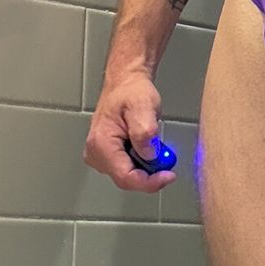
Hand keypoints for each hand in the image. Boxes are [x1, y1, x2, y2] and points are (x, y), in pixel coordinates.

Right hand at [83, 68, 176, 192]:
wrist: (125, 83)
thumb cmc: (131, 91)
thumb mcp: (143, 106)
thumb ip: (145, 133)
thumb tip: (149, 156)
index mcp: (101, 143)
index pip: (125, 177)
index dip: (149, 182)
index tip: (168, 176)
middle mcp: (96, 153)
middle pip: (127, 179)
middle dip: (149, 174)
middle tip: (165, 157)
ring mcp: (99, 155)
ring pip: (128, 175)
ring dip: (145, 167)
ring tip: (153, 145)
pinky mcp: (106, 155)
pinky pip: (127, 168)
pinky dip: (141, 163)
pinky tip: (145, 147)